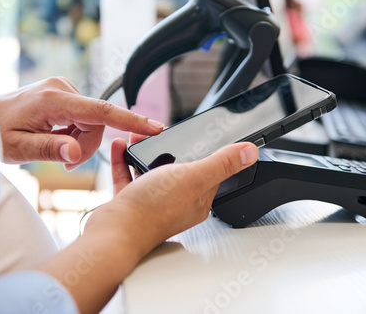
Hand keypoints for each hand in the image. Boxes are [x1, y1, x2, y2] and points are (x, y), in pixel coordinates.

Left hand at [0, 77, 163, 169]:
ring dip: (81, 141)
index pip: (101, 111)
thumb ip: (49, 149)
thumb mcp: (18, 149)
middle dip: (87, 146)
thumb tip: (75, 152)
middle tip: (67, 163)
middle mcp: (62, 89)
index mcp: (54, 101)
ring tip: (60, 152)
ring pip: (93, 122)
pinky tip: (60, 138)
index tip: (155, 126)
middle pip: (97, 123)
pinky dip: (77, 133)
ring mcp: (64, 89)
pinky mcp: (66, 94)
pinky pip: (85, 118)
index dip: (130, 120)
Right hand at [86, 139, 259, 257]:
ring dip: (146, 152)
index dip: (204, 153)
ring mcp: (153, 203)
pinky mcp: (131, 203)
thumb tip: (250, 152)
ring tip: (139, 136)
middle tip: (162, 133)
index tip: (199, 138)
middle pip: (178, 169)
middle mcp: (177, 202)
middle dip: (170, 149)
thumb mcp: (194, 177)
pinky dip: (125, 161)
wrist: (114, 231)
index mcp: (197, 199)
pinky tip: (121, 148)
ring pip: (152, 171)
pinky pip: (129, 177)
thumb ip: (222, 163)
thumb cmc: (153, 210)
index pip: (209, 172)